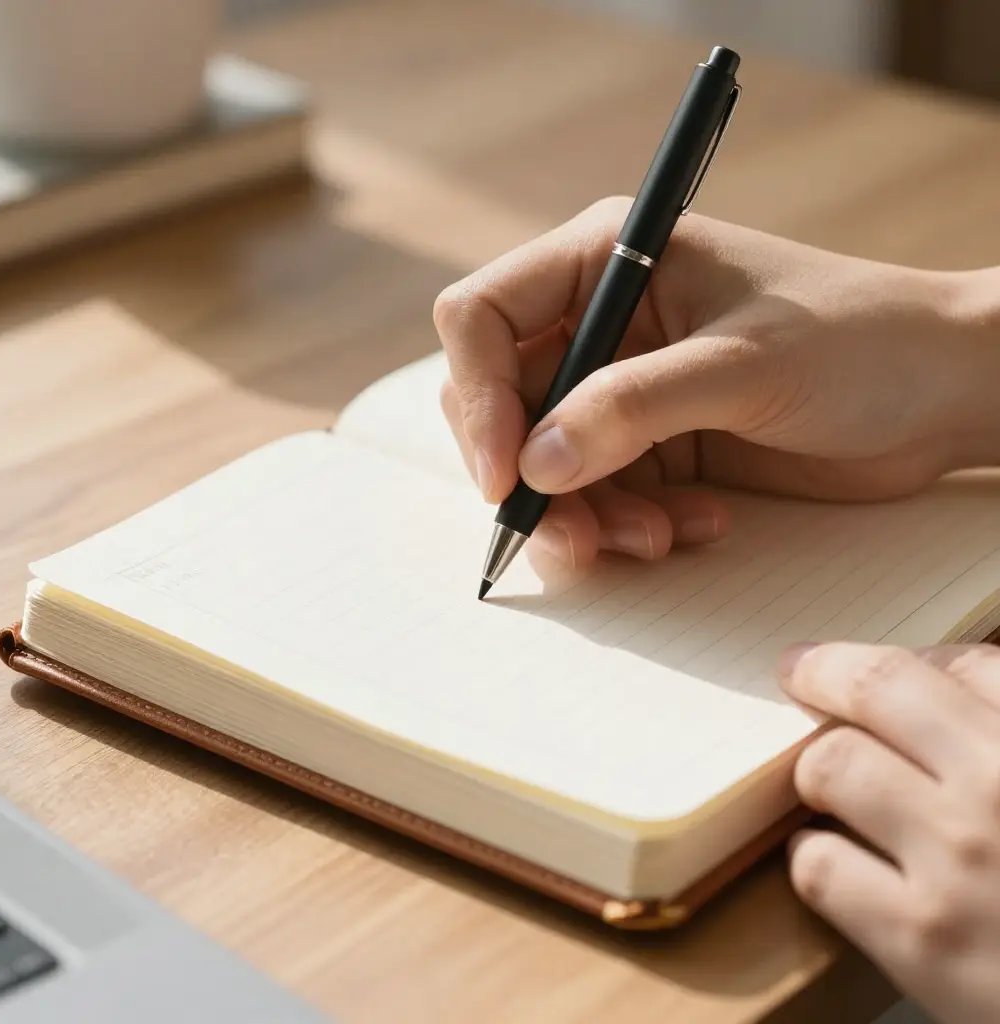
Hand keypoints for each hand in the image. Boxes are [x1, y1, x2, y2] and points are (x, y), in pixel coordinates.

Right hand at [433, 198, 999, 568]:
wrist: (940, 394)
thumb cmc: (859, 344)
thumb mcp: (742, 366)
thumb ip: (630, 409)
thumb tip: (532, 466)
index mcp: (608, 258)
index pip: (482, 317)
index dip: (478, 397)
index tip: (508, 475)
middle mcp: (602, 321)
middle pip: (503, 403)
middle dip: (533, 476)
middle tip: (578, 534)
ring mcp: (624, 387)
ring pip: (547, 464)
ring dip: (587, 514)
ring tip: (656, 537)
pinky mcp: (651, 442)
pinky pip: (600, 494)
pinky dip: (632, 522)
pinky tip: (697, 523)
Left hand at [778, 642, 999, 1023]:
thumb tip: (945, 687)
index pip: (970, 667)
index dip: (917, 663)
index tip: (885, 670)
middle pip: (880, 688)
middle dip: (827, 671)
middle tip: (800, 671)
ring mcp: (960, 861)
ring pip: (832, 765)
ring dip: (817, 768)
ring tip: (823, 783)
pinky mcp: (923, 942)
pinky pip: (821, 864)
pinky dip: (812, 854)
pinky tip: (828, 857)